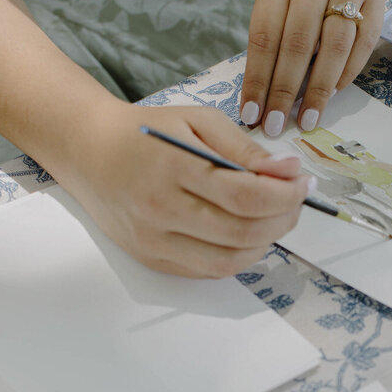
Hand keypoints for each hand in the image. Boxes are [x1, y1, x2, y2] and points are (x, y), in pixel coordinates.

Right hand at [55, 100, 311, 277]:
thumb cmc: (146, 132)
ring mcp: (155, 242)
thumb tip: (289, 170)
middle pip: (243, 232)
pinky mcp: (152, 260)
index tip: (303, 181)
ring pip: (229, 260)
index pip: (246, 195)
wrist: (88, 152)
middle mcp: (161, 211)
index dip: (286, 194)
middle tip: (295, 199)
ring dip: (266, 242)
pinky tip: (247, 233)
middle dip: (284, 218)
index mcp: (174, 169)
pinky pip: (208, 270)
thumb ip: (245, 148)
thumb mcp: (197, 121)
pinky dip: (238, 256)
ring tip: (275, 217)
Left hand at [239, 0, 384, 137]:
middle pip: (299, 42)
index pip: (264, 37)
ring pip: (334, 45)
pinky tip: (332, 95)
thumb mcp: (272, 11)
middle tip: (277, 124)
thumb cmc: (293, 0)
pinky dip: (346, 73)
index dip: (258, 80)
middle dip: (285, 90)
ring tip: (308, 117)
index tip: (252, 115)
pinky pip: (362, 44)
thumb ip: (270, 50)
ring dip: (319, 88)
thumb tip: (263, 105)